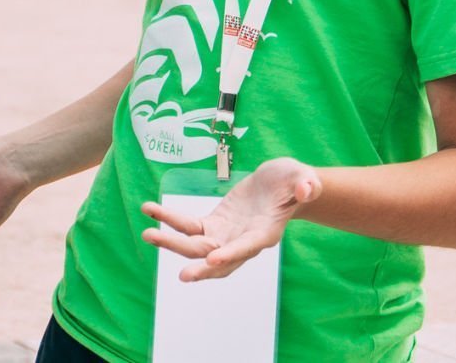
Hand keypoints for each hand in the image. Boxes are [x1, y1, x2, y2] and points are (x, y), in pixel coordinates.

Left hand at [141, 157, 320, 280]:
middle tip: (181, 276)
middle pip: (215, 258)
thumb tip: (307, 189)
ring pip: (195, 246)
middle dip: (197, 265)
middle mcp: (242, 241)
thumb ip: (306, 185)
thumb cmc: (295, 183)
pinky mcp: (214, 225)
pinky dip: (170, 221)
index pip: (246, 248)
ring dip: (171, 242)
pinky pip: (188, 227)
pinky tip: (150, 211)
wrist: (283, 186)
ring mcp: (225, 235)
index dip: (231, 255)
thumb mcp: (304, 178)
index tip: (212, 261)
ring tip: (148, 234)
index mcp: (265, 234)